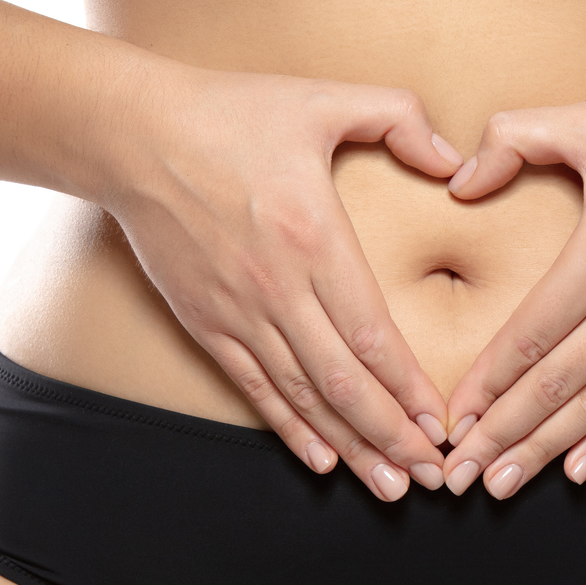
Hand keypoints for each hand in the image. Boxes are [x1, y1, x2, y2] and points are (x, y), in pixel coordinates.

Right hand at [92, 55, 466, 499]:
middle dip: (393, 438)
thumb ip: (398, 117)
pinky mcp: (206, 323)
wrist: (131, 134)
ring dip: (349, 447)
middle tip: (432, 477)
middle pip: (344, 384)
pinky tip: (322, 461)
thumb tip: (453, 158)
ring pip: (302, 398)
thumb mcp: (322, 99)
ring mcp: (238, 313)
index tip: (443, 425)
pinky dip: (290, 429)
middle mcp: (277, 289)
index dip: (410, 390)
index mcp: (314, 238)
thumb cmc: (231, 112)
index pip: (373, 336)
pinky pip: (254, 389)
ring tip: (388, 485)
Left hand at [437, 78, 585, 497]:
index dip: (485, 385)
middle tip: (457, 475)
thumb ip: (512, 139)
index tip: (449, 419)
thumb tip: (458, 181)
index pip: (528, 337)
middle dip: (500, 436)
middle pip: (554, 387)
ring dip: (544, 451)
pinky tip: (576, 471)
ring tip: (500, 484)